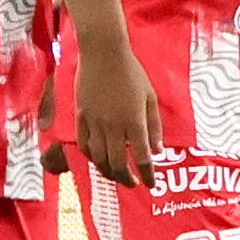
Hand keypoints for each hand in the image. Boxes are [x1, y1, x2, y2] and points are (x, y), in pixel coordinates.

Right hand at [73, 35, 162, 184]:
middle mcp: (114, 126)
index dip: (147, 175)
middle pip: (117, 164)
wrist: (103, 54)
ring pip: (98, 158)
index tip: (150, 185)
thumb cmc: (132, 73)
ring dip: (107, 172)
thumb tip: (157, 150)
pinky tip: (97, 160)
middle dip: (125, 179)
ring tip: (115, 176)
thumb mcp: (150, 97)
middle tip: (132, 183)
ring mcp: (95, 123)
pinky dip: (91, 157)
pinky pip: (84, 144)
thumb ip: (154, 125)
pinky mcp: (81, 117)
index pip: (142, 158)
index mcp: (134, 122)